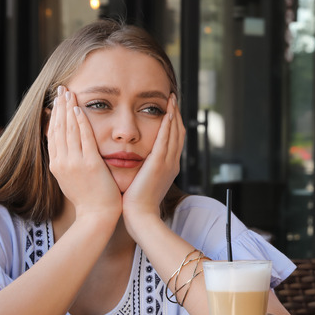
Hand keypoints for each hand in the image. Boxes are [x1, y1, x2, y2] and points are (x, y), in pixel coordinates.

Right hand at [47, 86, 121, 221]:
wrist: (97, 216)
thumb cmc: (90, 200)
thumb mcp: (72, 180)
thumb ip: (68, 163)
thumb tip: (66, 150)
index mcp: (57, 166)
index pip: (52, 134)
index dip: (53, 116)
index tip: (55, 102)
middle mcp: (62, 162)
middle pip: (58, 128)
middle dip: (58, 107)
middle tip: (60, 89)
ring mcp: (74, 163)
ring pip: (68, 130)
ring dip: (68, 109)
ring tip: (68, 93)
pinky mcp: (89, 164)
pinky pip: (84, 138)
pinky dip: (80, 122)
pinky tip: (79, 109)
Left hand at [122, 93, 184, 236]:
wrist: (140, 216)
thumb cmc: (136, 203)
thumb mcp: (143, 182)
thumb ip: (143, 169)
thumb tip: (136, 161)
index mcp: (168, 167)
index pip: (173, 140)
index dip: (173, 123)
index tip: (169, 110)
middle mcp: (172, 163)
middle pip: (178, 133)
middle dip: (176, 114)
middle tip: (173, 98)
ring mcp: (168, 163)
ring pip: (175, 132)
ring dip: (173, 114)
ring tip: (171, 99)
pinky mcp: (159, 164)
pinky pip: (166, 139)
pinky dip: (168, 125)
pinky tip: (167, 112)